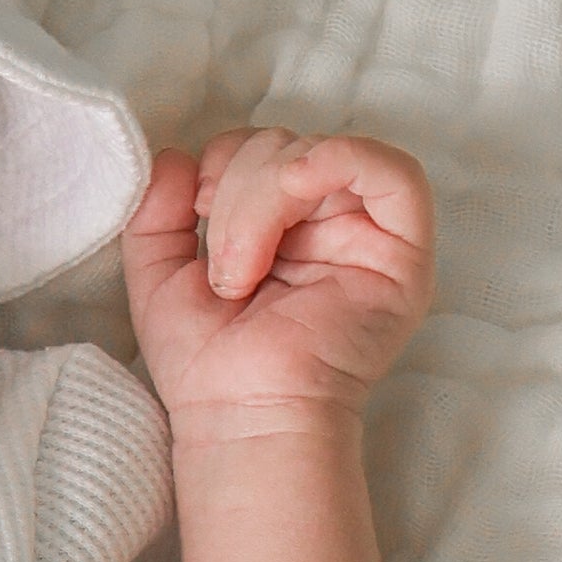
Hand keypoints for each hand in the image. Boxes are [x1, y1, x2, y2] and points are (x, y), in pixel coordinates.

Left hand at [123, 128, 433, 448]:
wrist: (239, 416)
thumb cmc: (207, 363)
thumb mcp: (159, 273)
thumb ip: (158, 210)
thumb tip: (178, 157)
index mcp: (283, 227)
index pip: (263, 148)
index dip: (225, 159)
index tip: (198, 207)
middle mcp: (329, 226)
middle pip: (291, 144)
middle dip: (243, 185)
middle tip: (224, 261)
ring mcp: (370, 239)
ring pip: (327, 155)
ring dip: (268, 193)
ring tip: (245, 267)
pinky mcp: (404, 258)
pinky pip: (397, 175)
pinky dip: (340, 159)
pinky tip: (297, 184)